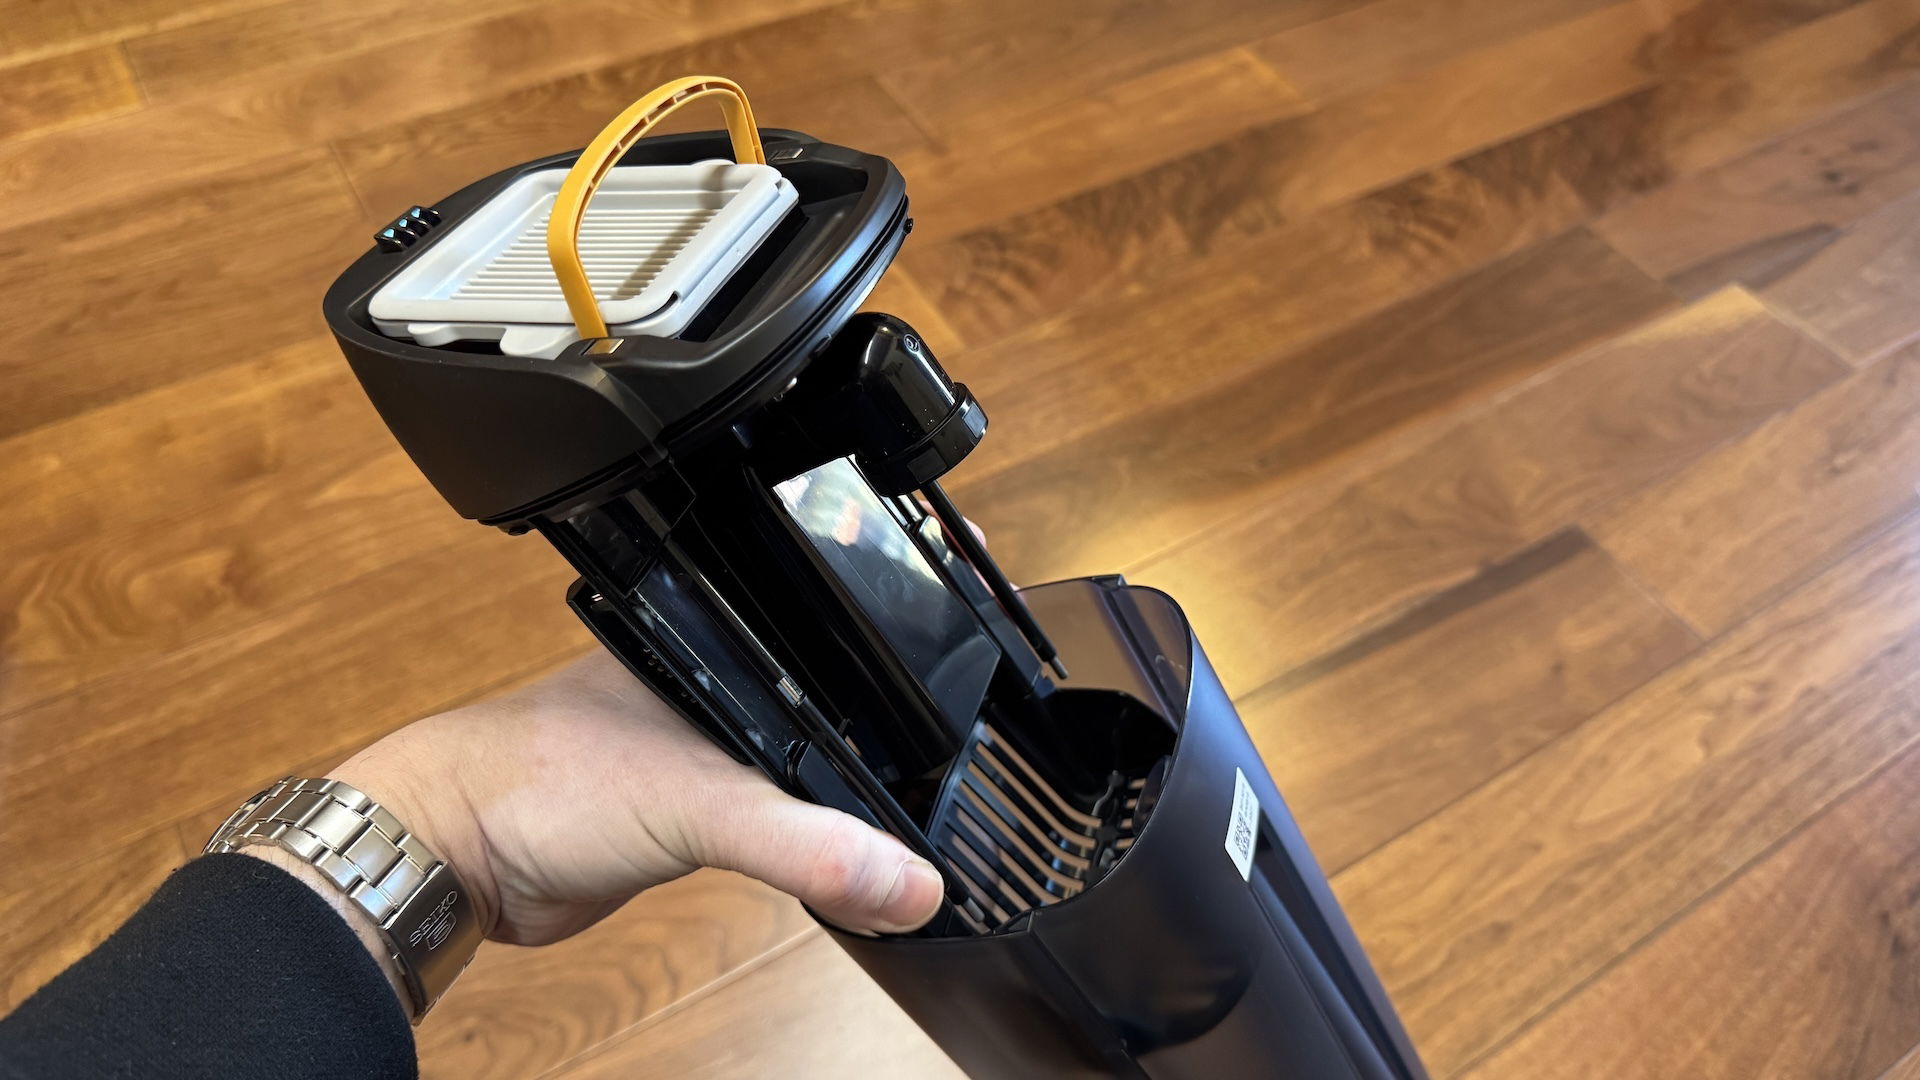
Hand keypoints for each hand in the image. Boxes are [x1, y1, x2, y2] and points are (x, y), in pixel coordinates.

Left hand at [324, 649, 944, 947]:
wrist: (454, 855)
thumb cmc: (541, 781)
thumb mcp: (697, 803)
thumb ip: (805, 843)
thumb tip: (909, 881)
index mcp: (722, 644)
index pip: (839, 658)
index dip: (907, 692)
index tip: (977, 727)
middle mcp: (713, 686)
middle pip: (828, 718)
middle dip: (882, 759)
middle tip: (955, 792)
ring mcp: (693, 749)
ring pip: (795, 772)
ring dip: (836, 806)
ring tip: (907, 828)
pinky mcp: (675, 810)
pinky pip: (759, 824)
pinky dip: (796, 845)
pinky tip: (826, 859)